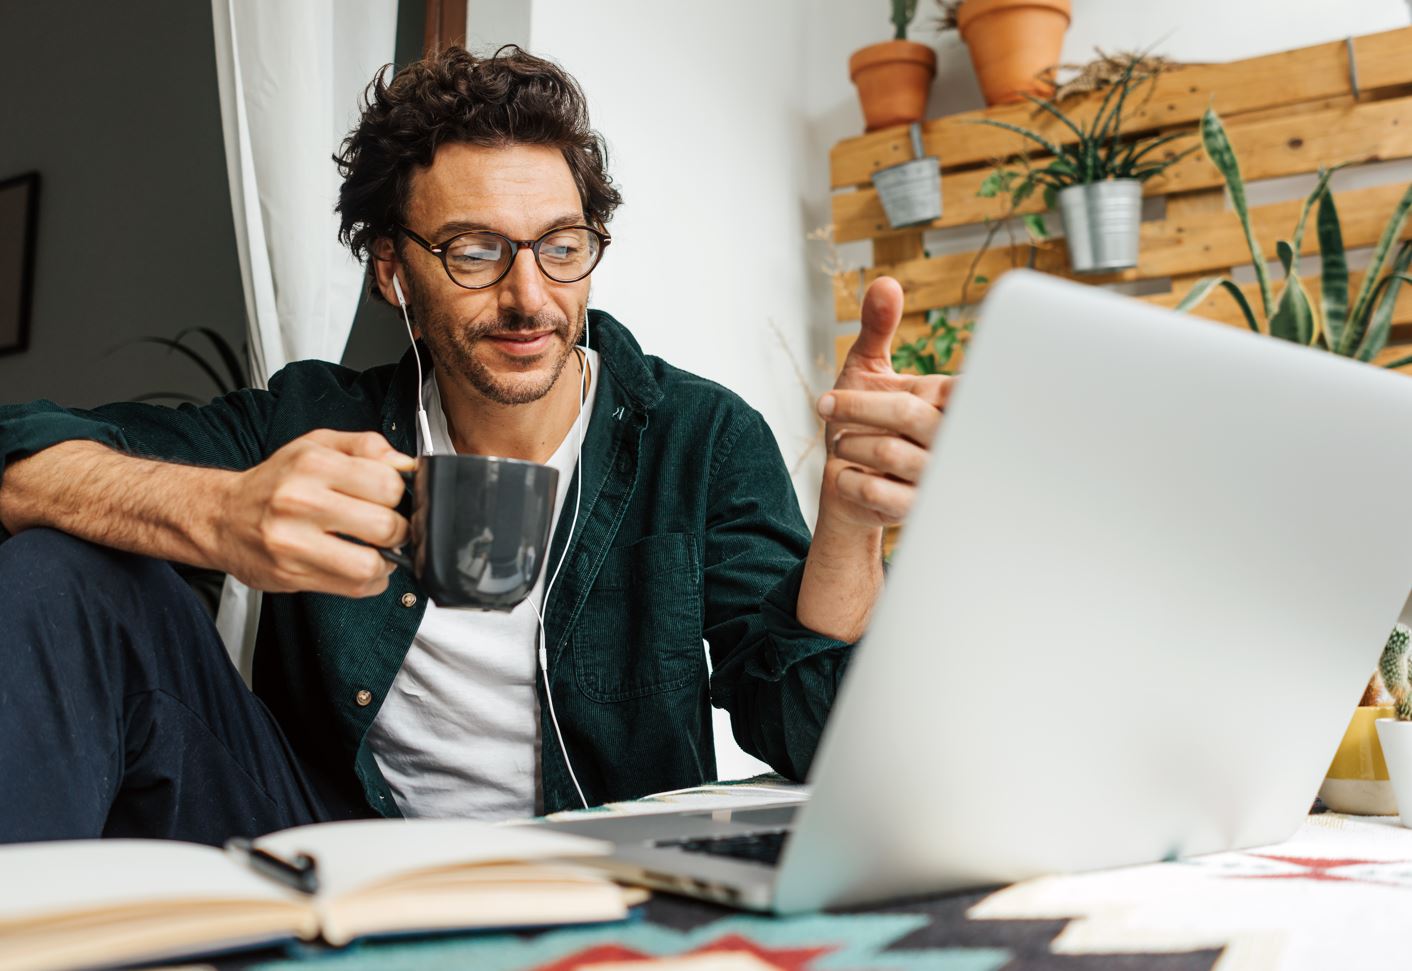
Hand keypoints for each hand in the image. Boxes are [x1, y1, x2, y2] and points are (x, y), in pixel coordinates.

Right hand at [217, 430, 414, 597]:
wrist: (221, 516)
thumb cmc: (275, 482)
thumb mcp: (317, 446)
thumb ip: (366, 447)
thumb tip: (406, 465)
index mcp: (313, 465)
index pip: (387, 484)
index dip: (400, 494)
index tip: (393, 499)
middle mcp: (301, 502)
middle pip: (384, 526)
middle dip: (398, 530)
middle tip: (389, 527)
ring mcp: (294, 542)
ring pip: (369, 565)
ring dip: (386, 562)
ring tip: (377, 550)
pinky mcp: (292, 574)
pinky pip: (352, 587)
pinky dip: (369, 581)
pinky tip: (359, 565)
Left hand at [817, 276, 954, 530]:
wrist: (852, 490)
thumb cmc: (867, 425)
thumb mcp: (868, 371)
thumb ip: (878, 328)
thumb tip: (885, 283)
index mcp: (950, 403)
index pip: (949, 386)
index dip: (892, 387)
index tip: (852, 394)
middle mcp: (952, 440)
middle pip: (907, 413)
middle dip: (854, 408)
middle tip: (825, 407)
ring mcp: (935, 478)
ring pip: (886, 452)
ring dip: (848, 444)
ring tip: (842, 443)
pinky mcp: (915, 511)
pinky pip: (873, 491)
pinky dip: (847, 479)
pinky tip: (847, 476)